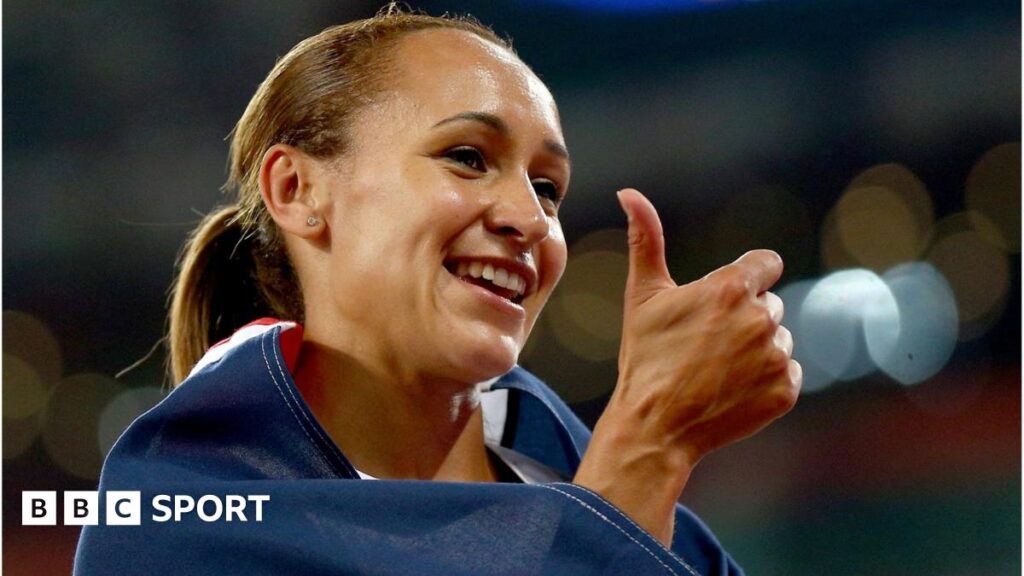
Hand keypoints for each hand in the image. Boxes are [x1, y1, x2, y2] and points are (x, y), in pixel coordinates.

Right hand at [573, 188, 800, 544]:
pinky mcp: (786, 391)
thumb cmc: (645, 358)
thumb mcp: (642, 296)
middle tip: (705, 345)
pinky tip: (732, 392)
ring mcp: (776, 356)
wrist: (655, 427)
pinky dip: (766, 383)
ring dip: (756, 351)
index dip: (745, 280)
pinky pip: (787, 374)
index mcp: (730, 288)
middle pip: (769, 305)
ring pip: (778, 340)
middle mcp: (761, 318)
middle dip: (745, 319)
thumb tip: (628, 192)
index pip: (766, 264)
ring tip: (716, 371)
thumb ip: (645, 239)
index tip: (723, 302)